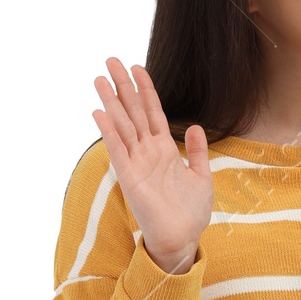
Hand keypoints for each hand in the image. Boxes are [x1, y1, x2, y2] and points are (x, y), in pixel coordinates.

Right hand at [91, 58, 211, 274]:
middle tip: (110, 60)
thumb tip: (194, 126)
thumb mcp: (201, 177)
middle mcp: (147, 152)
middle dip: (123, 86)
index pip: (152, 112)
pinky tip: (99, 112)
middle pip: (133, 112)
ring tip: (100, 78)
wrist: (182, 239)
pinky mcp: (129, 178)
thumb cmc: (191, 213)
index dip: (145, 90)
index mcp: (164, 150)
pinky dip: (108, 131)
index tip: (137, 67)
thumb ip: (197, 151)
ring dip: (111, 102)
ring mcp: (136, 163)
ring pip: (122, 125)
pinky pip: (117, 150)